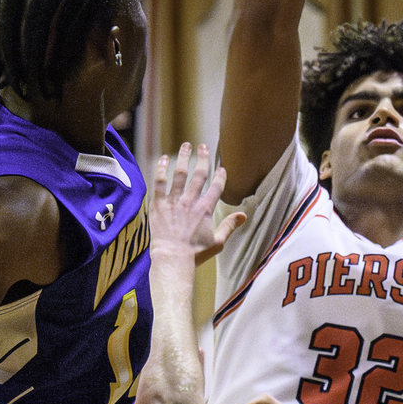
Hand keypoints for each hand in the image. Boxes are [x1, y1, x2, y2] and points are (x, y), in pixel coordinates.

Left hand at [149, 145, 242, 266]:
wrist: (172, 258)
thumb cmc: (195, 254)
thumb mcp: (218, 242)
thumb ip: (229, 226)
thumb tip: (243, 215)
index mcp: (205, 209)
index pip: (216, 187)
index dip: (220, 175)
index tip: (221, 167)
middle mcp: (190, 201)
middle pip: (198, 174)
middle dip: (202, 158)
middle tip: (204, 146)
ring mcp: (174, 201)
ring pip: (180, 174)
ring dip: (184, 157)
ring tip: (186, 145)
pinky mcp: (158, 204)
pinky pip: (160, 182)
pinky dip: (162, 169)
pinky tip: (163, 159)